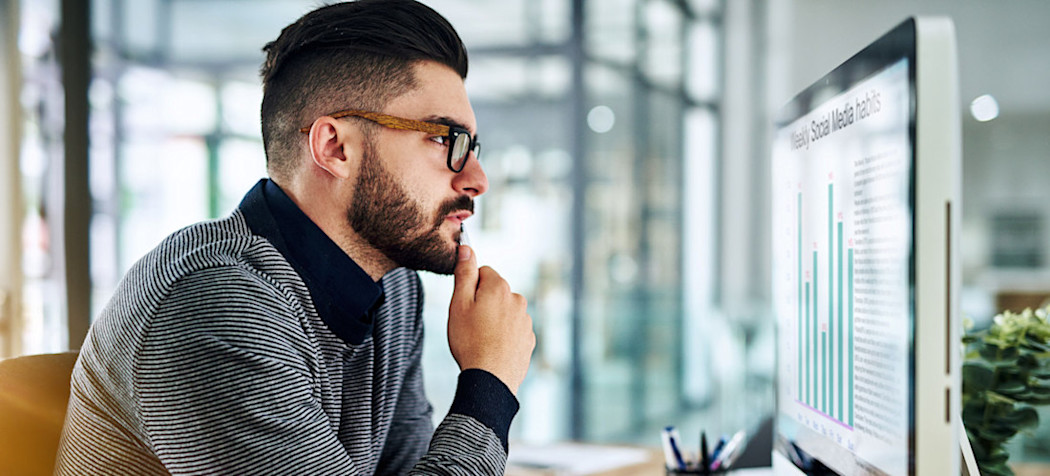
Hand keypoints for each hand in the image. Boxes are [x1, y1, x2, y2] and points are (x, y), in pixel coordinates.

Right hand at [448, 245, 534, 394]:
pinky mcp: (529, 339)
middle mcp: (518, 300)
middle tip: (470, 324)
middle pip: (495, 292)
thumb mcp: (459, 304)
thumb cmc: (470, 341)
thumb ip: (464, 274)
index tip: (464, 304)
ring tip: (481, 340)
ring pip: (505, 312)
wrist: (490, 379)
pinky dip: (503, 336)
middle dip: (483, 303)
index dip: (470, 287)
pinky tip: (492, 349)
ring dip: (494, 320)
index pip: (483, 272)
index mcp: (499, 288)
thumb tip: (467, 249)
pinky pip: (513, 330)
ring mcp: (526, 321)